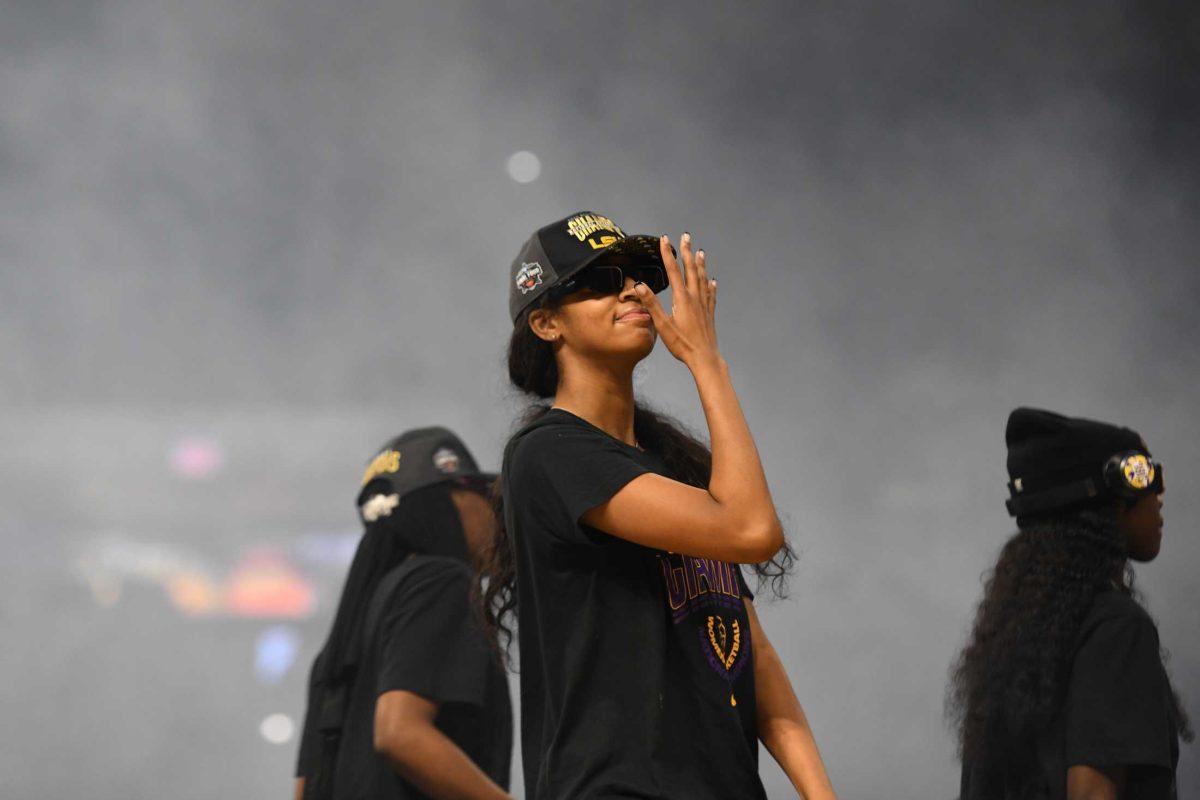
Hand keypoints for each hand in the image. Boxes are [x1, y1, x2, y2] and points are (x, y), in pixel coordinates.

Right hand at [635, 233, 719, 368]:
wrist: (704, 358)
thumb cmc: (682, 344)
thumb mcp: (662, 325)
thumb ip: (652, 304)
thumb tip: (640, 286)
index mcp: (682, 299)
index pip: (673, 271)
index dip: (668, 253)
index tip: (664, 239)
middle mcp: (695, 298)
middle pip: (690, 270)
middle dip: (687, 252)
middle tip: (686, 236)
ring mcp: (704, 305)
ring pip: (703, 279)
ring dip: (700, 264)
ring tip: (700, 252)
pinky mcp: (709, 313)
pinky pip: (711, 294)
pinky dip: (711, 285)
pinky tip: (713, 281)